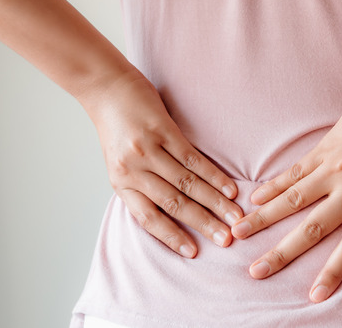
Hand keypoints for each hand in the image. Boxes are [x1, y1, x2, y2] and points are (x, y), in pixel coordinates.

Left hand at [80, 72, 242, 256]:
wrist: (106, 88)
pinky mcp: (162, 131)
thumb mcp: (120, 162)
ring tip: (235, 216)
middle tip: (226, 239)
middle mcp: (133, 170)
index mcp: (121, 183)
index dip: (172, 237)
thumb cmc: (116, 127)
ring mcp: (148, 150)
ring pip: (187, 183)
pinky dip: (213, 175)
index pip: (148, 218)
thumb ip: (142, 184)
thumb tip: (172, 209)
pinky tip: (228, 187)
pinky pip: (192, 158)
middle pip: (173, 203)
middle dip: (203, 223)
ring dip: (215, 202)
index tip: (193, 252)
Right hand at [230, 82, 341, 301]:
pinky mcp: (325, 148)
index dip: (334, 272)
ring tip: (238, 232)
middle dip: (282, 254)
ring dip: (263, 220)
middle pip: (313, 230)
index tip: (314, 295)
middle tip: (256, 272)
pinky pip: (294, 172)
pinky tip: (254, 198)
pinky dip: (273, 186)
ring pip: (293, 200)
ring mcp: (336, 168)